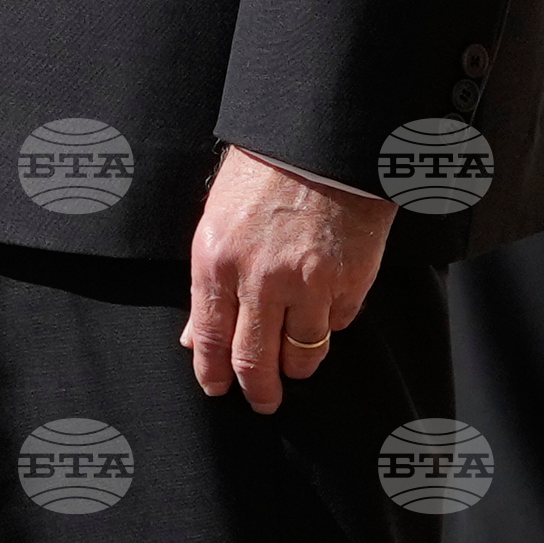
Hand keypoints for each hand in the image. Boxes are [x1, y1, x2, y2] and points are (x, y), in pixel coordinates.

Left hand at [183, 145, 394, 413]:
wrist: (324, 141)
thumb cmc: (266, 172)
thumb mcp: (219, 220)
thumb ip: (209, 283)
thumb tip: (195, 336)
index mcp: (216, 260)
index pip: (209, 338)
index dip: (213, 373)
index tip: (218, 389)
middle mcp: (259, 278)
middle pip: (255, 360)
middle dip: (259, 391)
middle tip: (264, 402)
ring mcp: (308, 283)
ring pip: (302, 353)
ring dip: (298, 367)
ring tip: (296, 366)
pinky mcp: (348, 282)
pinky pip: (339, 323)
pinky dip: (332, 323)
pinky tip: (327, 309)